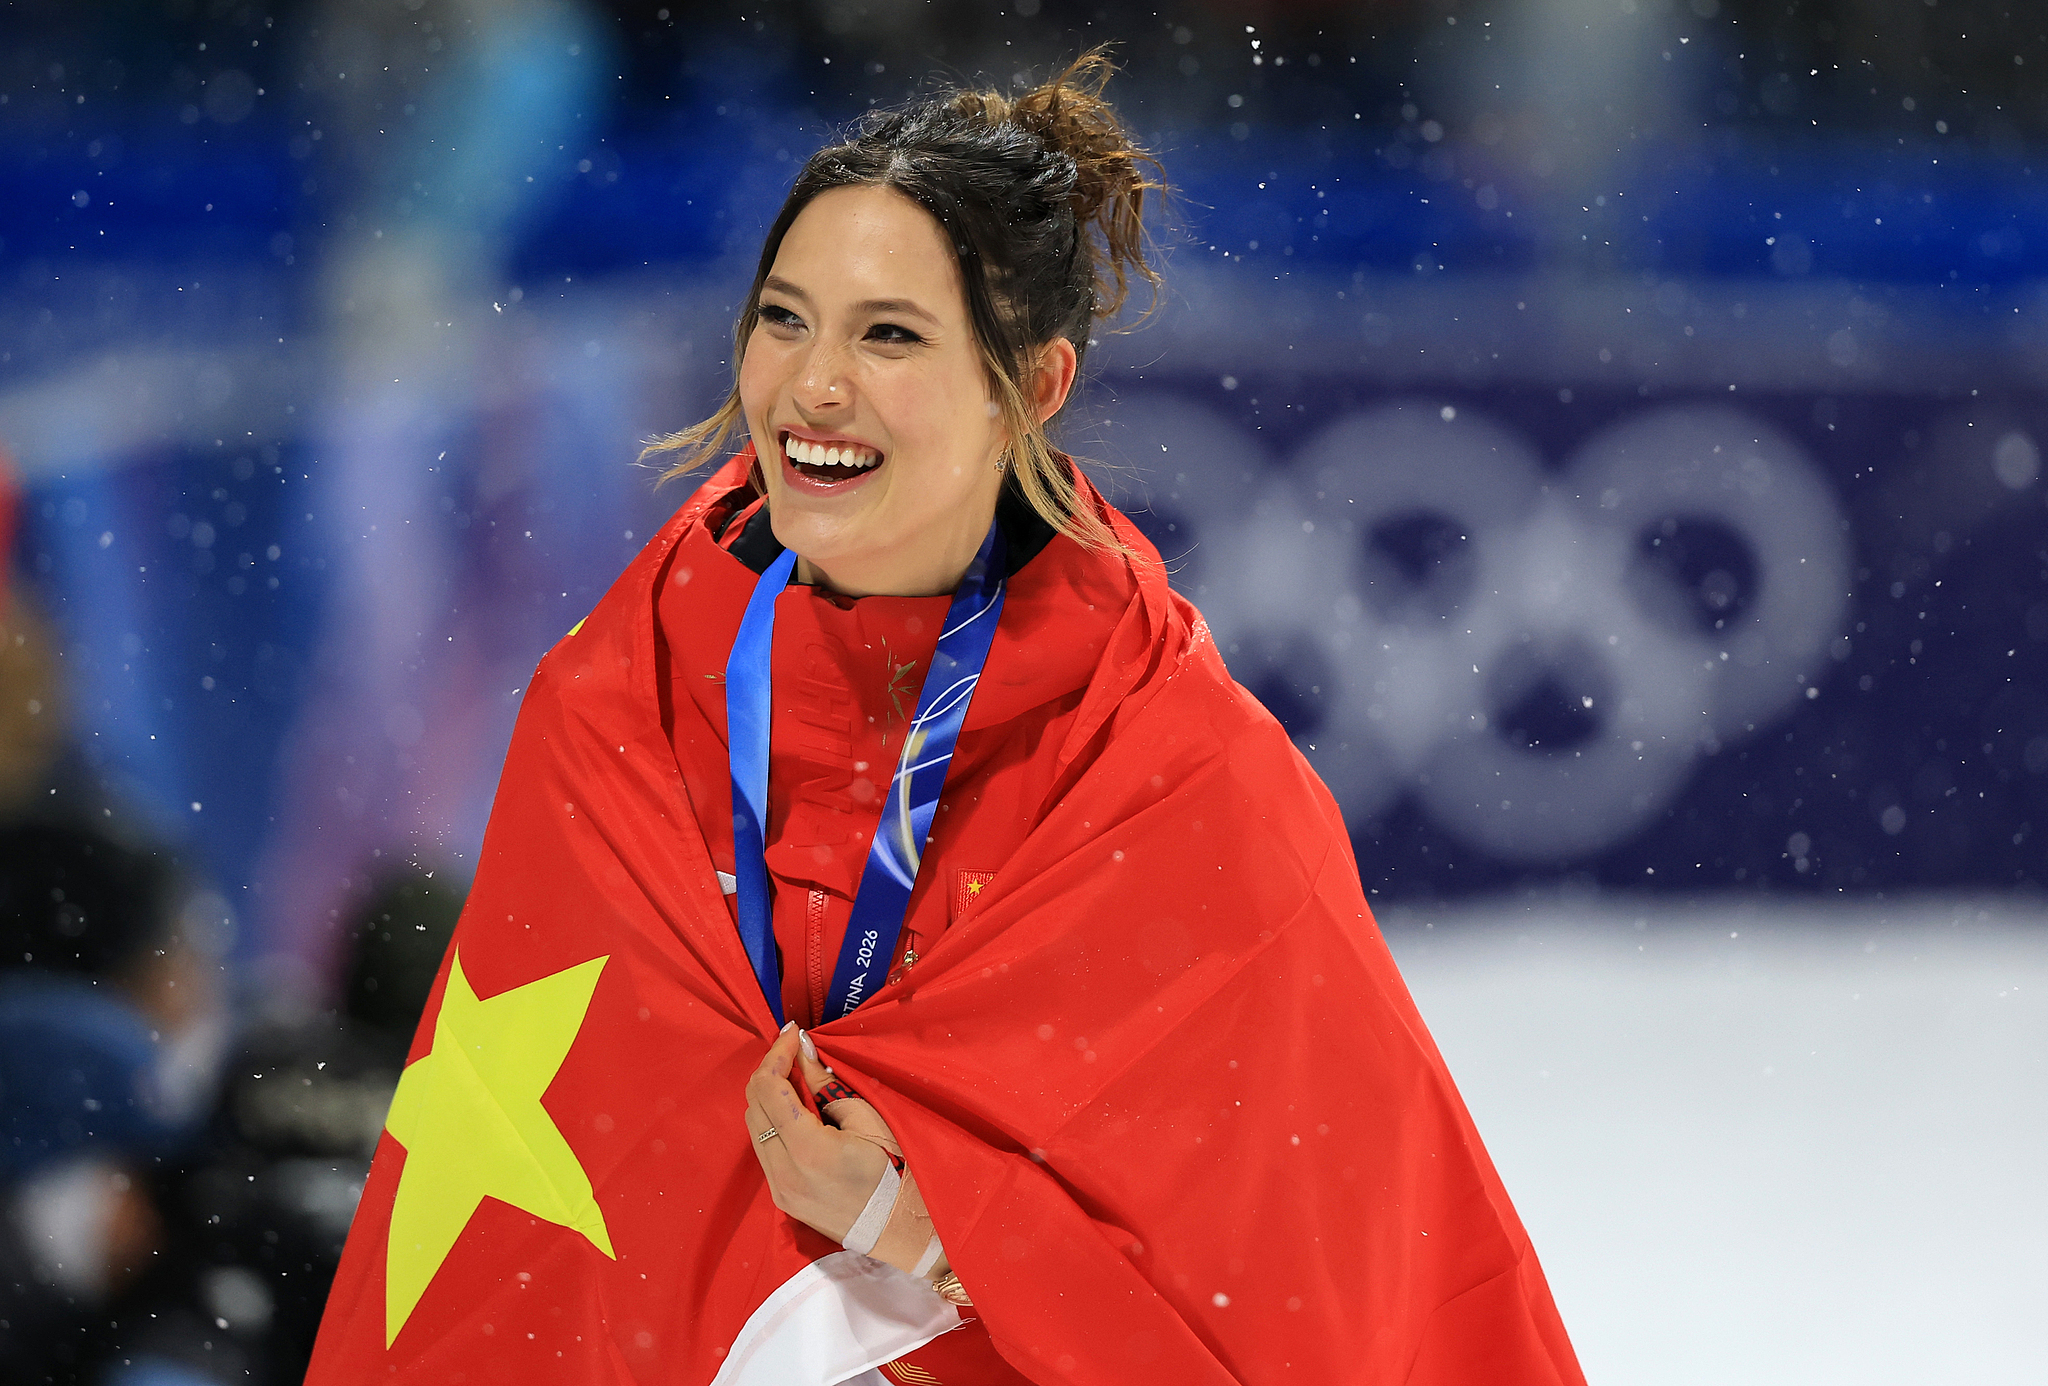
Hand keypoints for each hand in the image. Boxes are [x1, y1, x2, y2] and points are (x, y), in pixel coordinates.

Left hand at [743, 1025, 943, 1277]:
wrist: (902, 1231)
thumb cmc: (897, 1172)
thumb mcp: (868, 1121)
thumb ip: (826, 1085)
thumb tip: (803, 1051)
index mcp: (808, 1150)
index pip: (769, 1087)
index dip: (777, 1053)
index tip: (793, 1033)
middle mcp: (783, 1173)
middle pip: (753, 1104)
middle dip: (771, 1070)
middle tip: (796, 1051)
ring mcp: (779, 1190)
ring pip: (754, 1127)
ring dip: (770, 1096)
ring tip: (798, 1078)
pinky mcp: (782, 1199)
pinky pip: (764, 1149)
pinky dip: (773, 1122)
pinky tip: (797, 1111)